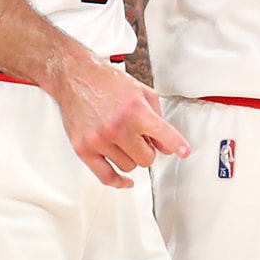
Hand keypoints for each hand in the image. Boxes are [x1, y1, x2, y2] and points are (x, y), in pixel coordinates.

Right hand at [54, 60, 188, 186]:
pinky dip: (118, 182)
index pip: (163, 133)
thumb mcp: (141, 92)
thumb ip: (158, 118)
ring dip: (131, 158)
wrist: (76, 78)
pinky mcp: (84, 149)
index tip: (184, 152)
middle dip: (147, 150)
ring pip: (129, 167)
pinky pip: (106, 177)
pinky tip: (125, 181)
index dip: (177, 144)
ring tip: (124, 142)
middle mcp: (118, 127)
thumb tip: (166, 146)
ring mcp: (100, 140)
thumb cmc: (108, 83)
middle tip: (141, 139)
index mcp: (135, 110)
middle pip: (146, 158)